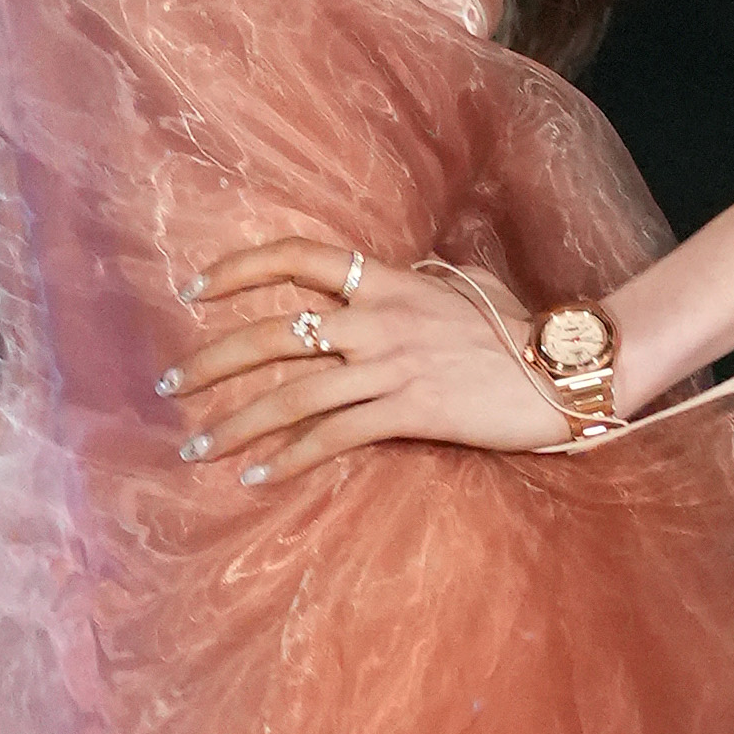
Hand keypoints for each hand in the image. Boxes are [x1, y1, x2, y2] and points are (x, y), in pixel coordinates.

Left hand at [161, 240, 575, 480]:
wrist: (563, 368)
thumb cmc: (518, 328)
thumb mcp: (463, 286)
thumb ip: (419, 281)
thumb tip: (402, 275)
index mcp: (385, 280)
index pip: (296, 258)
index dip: (237, 270)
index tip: (192, 290)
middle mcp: (377, 318)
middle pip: (273, 332)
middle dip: (212, 362)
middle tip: (170, 386)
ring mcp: (391, 365)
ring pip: (291, 394)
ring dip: (234, 424)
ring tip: (194, 448)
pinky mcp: (409, 411)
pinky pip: (333, 437)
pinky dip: (288, 458)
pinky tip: (255, 476)